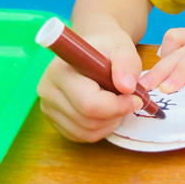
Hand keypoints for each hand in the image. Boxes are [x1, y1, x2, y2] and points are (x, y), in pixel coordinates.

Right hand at [37, 25, 143, 141]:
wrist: (89, 50)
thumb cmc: (105, 46)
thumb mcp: (122, 47)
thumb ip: (127, 64)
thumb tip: (127, 87)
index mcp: (60, 70)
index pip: (89, 102)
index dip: (117, 106)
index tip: (137, 98)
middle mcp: (47, 90)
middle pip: (88, 120)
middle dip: (115, 114)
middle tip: (128, 99)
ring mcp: (47, 107)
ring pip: (86, 132)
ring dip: (109, 122)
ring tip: (116, 102)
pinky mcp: (53, 120)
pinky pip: (81, 136)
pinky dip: (99, 129)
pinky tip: (105, 110)